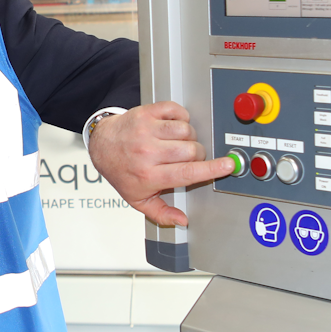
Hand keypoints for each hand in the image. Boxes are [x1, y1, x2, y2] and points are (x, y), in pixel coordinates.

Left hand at [87, 101, 233, 227]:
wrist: (102, 146)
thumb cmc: (122, 171)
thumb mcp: (138, 198)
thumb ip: (162, 213)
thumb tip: (182, 221)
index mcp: (149, 176)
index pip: (188, 173)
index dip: (212, 169)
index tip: (228, 165)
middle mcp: (147, 153)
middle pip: (191, 150)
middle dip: (196, 154)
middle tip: (186, 158)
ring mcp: (146, 131)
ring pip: (186, 130)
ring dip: (188, 136)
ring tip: (178, 142)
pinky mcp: (146, 113)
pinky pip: (176, 110)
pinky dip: (180, 116)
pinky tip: (173, 126)